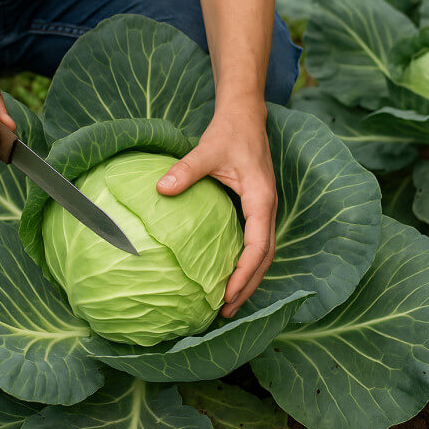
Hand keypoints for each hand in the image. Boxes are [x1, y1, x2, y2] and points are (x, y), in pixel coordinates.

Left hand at [156, 102, 275, 317]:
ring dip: (249, 279)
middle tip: (226, 312)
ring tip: (228, 304)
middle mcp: (268, 209)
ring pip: (263, 254)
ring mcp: (264, 210)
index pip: (258, 246)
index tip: (228, 294)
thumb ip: (186, 169)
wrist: (246, 116)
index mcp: (261, 199)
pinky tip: (228, 276)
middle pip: (265, 259)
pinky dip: (246, 264)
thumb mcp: (207, 149)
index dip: (245, 273)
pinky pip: (256, 243)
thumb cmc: (230, 132)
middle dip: (248, 287)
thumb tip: (160, 188)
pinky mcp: (257, 208)